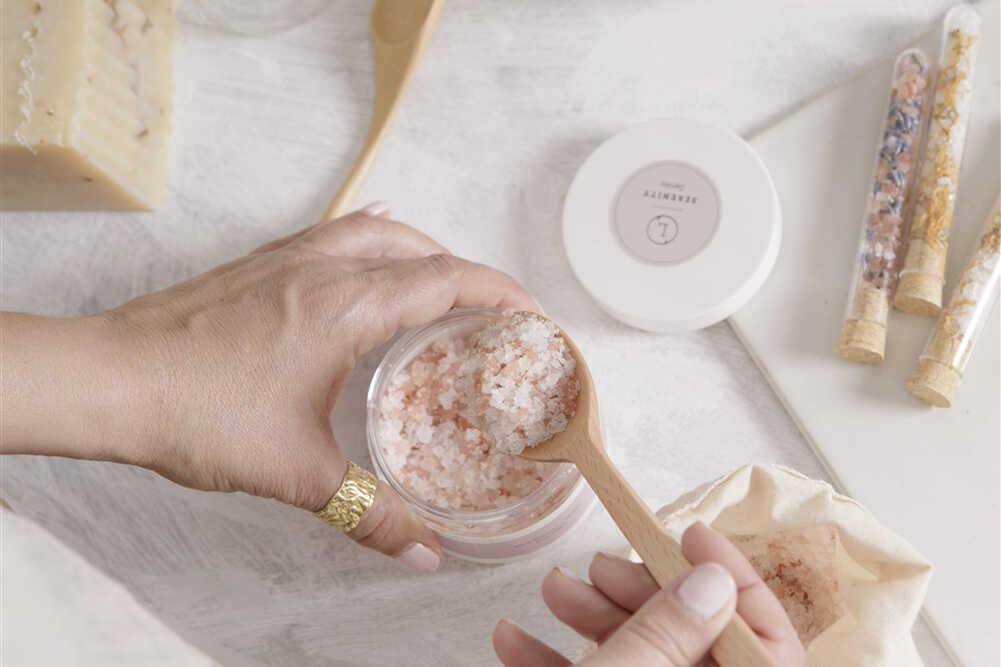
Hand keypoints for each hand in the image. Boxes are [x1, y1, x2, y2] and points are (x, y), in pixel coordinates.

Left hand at [3, 203, 537, 571]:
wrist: (112, 380)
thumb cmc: (199, 412)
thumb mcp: (297, 471)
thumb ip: (367, 512)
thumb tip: (422, 551)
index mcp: (347, 307)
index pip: (446, 279)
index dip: (499, 291)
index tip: (531, 313)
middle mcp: (325, 268)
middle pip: (421, 250)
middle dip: (470, 274)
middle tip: (494, 311)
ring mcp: (289, 259)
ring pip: (377, 233)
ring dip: (423, 250)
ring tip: (444, 281)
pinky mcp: (259, 264)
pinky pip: (334, 232)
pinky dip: (371, 237)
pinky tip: (371, 245)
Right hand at [493, 522, 805, 665]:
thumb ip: (670, 632)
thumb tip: (713, 578)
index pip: (768, 640)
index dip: (734, 578)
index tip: (686, 533)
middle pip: (693, 638)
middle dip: (639, 591)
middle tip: (600, 565)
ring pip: (641, 656)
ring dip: (591, 617)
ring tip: (552, 588)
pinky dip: (555, 660)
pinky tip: (514, 639)